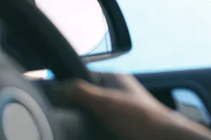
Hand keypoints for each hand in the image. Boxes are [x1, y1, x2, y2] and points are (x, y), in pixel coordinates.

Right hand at [56, 73, 210, 139]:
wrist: (162, 138)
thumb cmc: (139, 117)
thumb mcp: (106, 101)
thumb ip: (80, 92)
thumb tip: (55, 88)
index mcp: (114, 79)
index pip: (83, 76)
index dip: (66, 85)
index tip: (48, 95)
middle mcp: (116, 92)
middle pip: (85, 97)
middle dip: (71, 106)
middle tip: (56, 114)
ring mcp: (118, 110)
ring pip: (89, 113)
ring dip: (79, 120)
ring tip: (65, 124)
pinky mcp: (119, 126)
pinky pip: (96, 126)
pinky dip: (88, 130)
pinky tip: (80, 133)